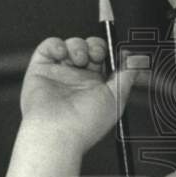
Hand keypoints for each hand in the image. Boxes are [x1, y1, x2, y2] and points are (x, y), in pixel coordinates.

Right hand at [19, 36, 140, 149]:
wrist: (57, 132)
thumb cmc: (87, 122)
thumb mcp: (117, 98)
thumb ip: (127, 76)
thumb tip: (135, 58)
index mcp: (95, 86)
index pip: (105, 60)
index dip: (111, 52)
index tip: (117, 51)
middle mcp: (77, 79)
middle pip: (89, 49)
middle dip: (96, 46)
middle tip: (97, 55)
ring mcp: (58, 73)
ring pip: (71, 45)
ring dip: (79, 46)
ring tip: (80, 60)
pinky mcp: (40, 69)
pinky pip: (48, 46)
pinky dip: (57, 44)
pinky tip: (63, 54)